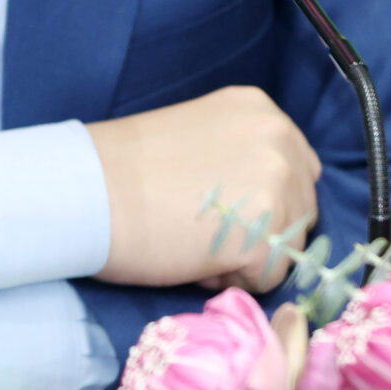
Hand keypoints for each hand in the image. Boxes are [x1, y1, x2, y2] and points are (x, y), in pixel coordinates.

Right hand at [86, 85, 320, 291]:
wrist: (89, 191)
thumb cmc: (127, 169)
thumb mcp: (203, 138)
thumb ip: (243, 156)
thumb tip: (269, 200)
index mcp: (261, 110)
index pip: (298, 170)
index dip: (264, 201)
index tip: (223, 208)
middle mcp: (279, 137)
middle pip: (301, 209)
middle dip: (262, 230)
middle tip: (203, 228)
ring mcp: (278, 183)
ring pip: (288, 246)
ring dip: (247, 255)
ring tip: (195, 241)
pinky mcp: (266, 233)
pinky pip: (269, 278)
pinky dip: (234, 279)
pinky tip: (193, 258)